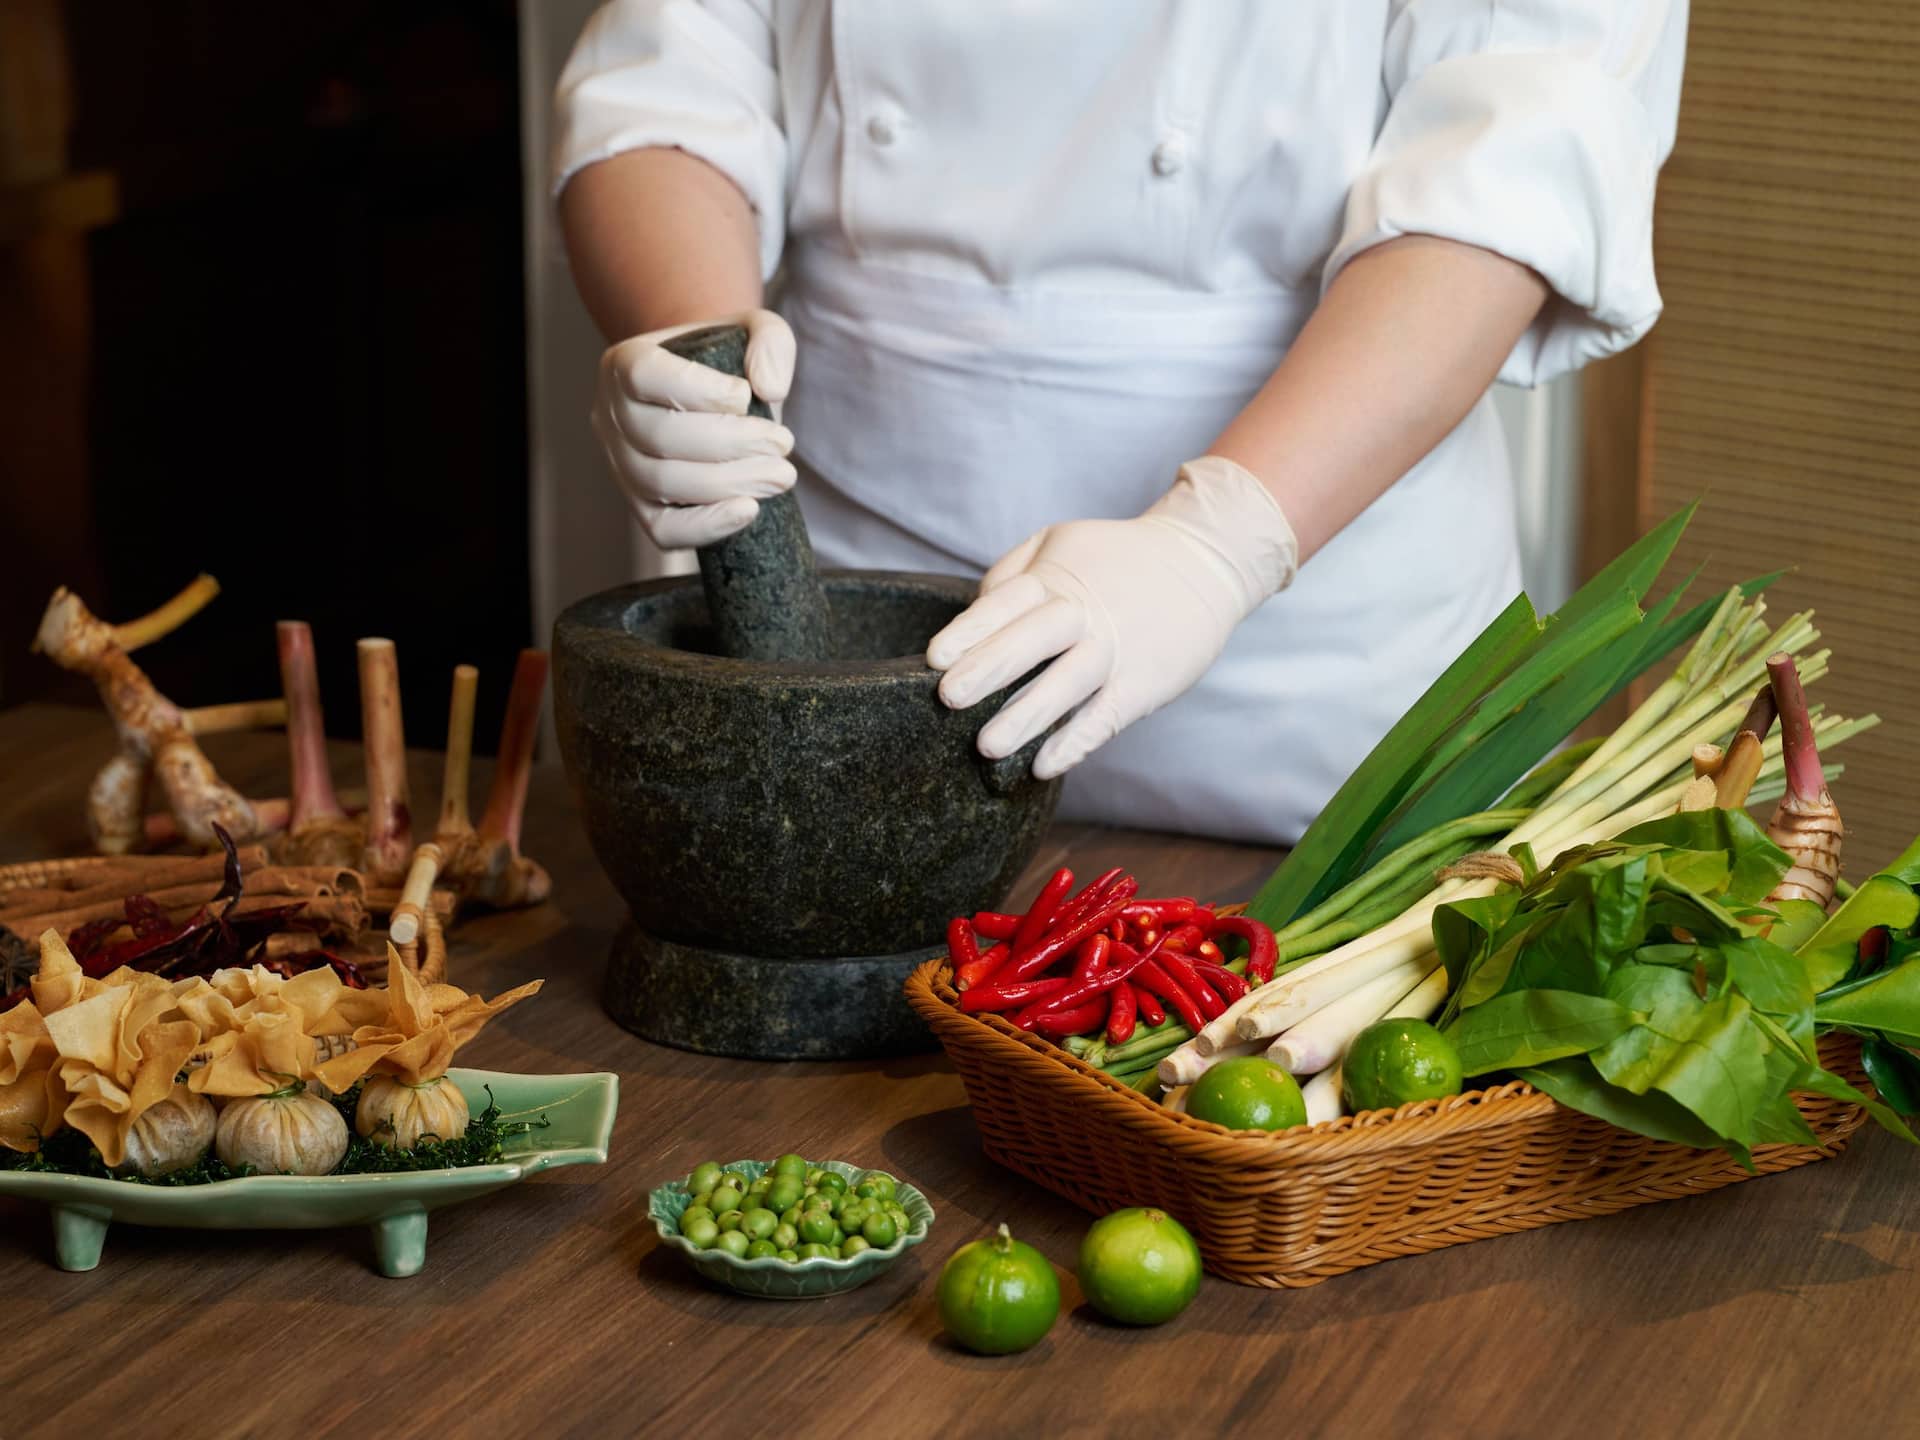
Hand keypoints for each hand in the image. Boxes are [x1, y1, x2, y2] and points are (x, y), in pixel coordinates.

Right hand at [591, 308, 797, 548]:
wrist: (709, 397)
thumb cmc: (726, 362)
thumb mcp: (753, 331)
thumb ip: (770, 342)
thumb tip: (769, 388)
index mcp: (625, 362)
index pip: (645, 376)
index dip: (698, 390)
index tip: (747, 396)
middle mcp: (611, 414)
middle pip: (659, 437)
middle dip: (730, 444)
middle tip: (783, 445)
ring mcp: (620, 464)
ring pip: (661, 483)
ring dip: (727, 484)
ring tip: (779, 476)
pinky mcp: (640, 505)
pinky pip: (662, 530)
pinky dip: (705, 526)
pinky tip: (748, 510)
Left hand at [927, 456, 1299, 779]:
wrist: (1204, 562)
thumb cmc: (1116, 561)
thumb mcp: (1061, 544)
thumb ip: (1012, 575)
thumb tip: (972, 615)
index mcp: (1057, 578)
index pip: (1006, 603)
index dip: (971, 630)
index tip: (936, 658)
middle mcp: (1083, 613)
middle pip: (1033, 639)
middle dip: (990, 668)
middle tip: (949, 697)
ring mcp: (1115, 650)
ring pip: (1067, 683)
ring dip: (1028, 715)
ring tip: (988, 746)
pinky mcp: (1142, 684)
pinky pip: (1105, 716)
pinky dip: (1075, 741)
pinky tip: (1044, 765)